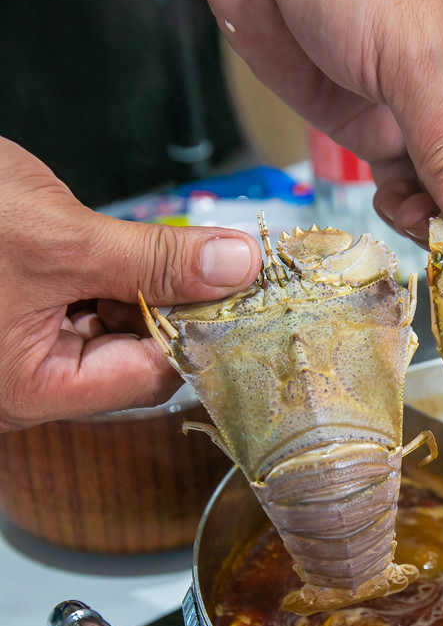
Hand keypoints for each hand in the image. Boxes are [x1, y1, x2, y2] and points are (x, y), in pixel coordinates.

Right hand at [0, 139, 260, 428]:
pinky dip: (106, 276)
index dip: (197, 333)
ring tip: (152, 245)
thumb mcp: (60, 236)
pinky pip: (80, 305)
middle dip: (167, 305)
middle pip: (131, 357)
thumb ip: (154, 259)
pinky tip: (115, 245)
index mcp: (31, 388)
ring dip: (138, 286)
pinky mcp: (13, 315)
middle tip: (208, 257)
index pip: (148, 380)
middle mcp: (24, 382)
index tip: (237, 289)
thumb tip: (234, 266)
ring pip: (109, 328)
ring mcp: (16, 350)